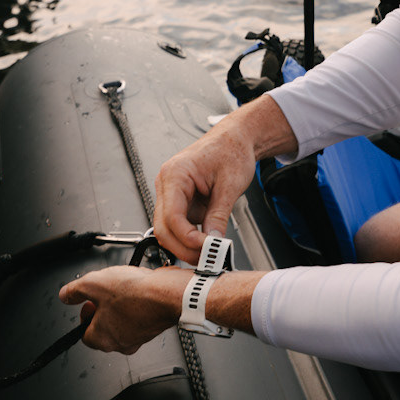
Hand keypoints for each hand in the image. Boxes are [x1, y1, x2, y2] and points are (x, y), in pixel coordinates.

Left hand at [59, 267, 187, 352]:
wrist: (170, 293)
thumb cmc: (136, 294)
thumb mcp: (94, 284)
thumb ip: (75, 291)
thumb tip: (66, 295)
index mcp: (103, 339)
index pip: (84, 334)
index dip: (85, 315)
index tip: (89, 302)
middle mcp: (121, 343)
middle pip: (103, 328)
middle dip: (102, 309)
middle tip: (106, 293)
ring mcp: (139, 337)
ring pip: (121, 322)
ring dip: (119, 305)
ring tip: (123, 288)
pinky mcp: (153, 328)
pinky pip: (138, 317)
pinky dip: (136, 304)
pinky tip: (138, 289)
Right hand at [152, 93, 297, 261]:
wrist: (235, 139)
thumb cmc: (232, 150)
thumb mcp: (230, 185)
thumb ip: (218, 215)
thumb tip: (213, 241)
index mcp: (175, 174)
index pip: (171, 216)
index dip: (187, 238)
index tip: (206, 249)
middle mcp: (167, 184)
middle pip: (163, 227)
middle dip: (183, 247)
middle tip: (206, 259)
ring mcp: (171, 193)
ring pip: (168, 229)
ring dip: (186, 244)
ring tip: (209, 253)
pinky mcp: (180, 201)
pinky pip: (179, 225)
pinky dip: (190, 237)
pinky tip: (206, 242)